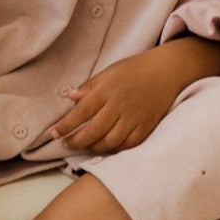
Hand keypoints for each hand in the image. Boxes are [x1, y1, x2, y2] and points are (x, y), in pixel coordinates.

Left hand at [46, 35, 219, 155]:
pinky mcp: (145, 128)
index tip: (54, 133)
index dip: (65, 125)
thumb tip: (70, 97)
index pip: (80, 112)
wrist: (166, 72)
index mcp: (107, 90)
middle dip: (76, 141)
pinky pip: (126, 145)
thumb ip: (89, 87)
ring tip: (82, 146)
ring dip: (92, 148)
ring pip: (108, 142)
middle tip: (65, 144)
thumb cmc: (134, 70)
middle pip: (93, 131)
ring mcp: (133, 119)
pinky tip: (104, 148)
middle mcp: (119, 106)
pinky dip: (113, 150)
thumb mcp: (109, 72)